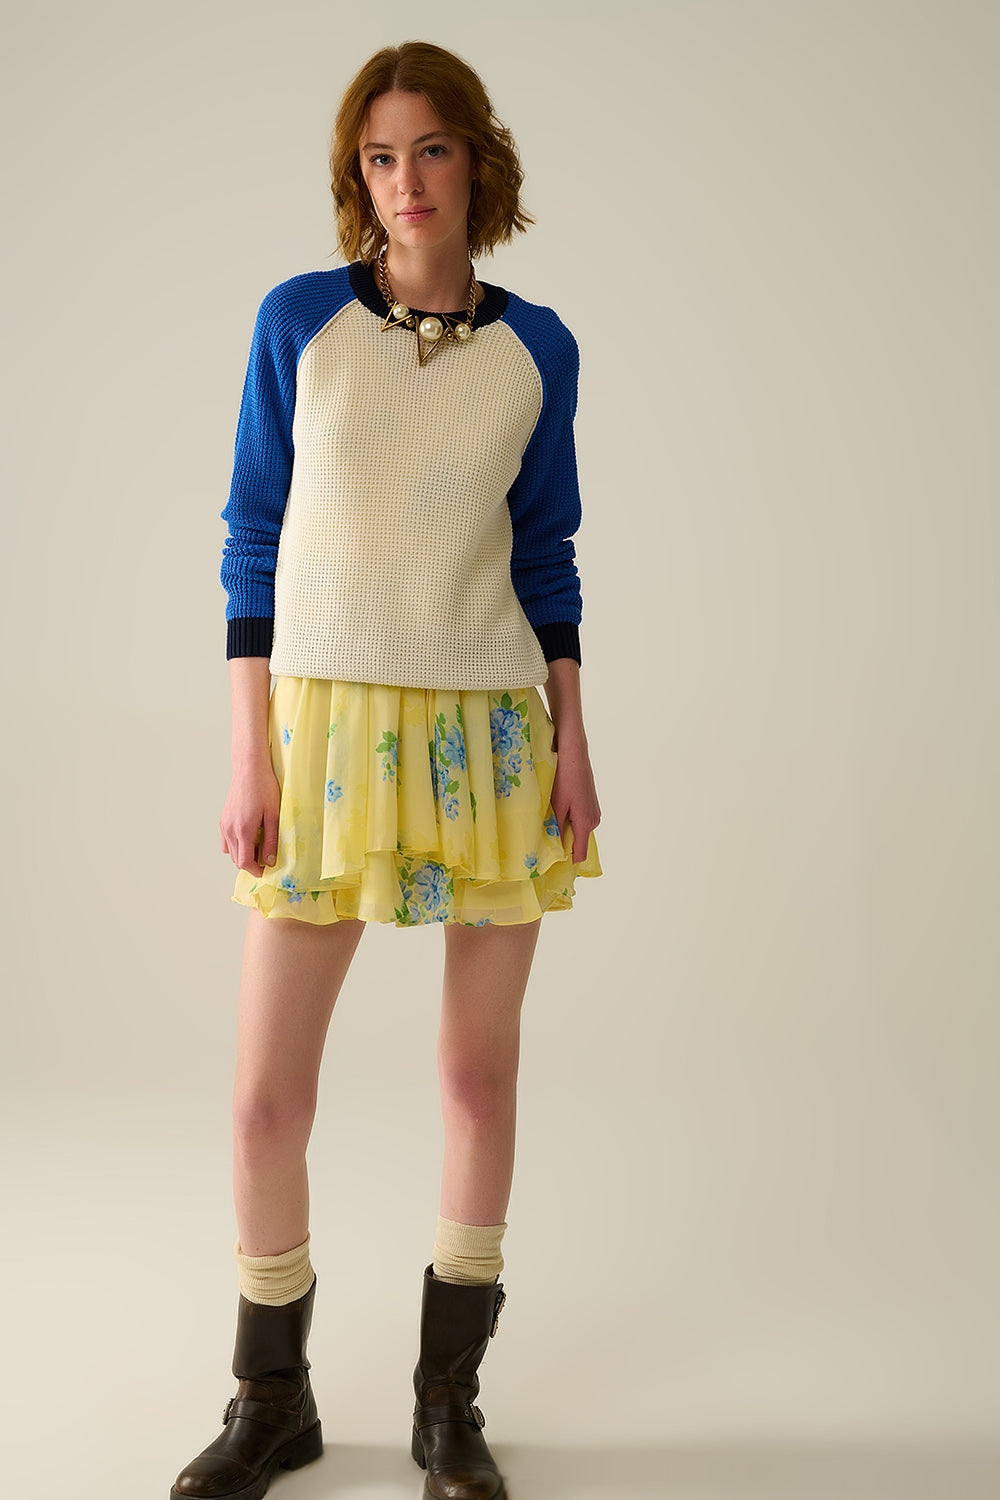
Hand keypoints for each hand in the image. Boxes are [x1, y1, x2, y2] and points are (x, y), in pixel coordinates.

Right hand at [219, 760, 280, 875]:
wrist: (249, 769)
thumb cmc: (264, 788)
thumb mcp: (274, 815)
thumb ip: (271, 840)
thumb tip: (269, 861)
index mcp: (243, 830)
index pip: (244, 862)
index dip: (256, 870)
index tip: (266, 870)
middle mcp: (230, 829)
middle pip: (236, 859)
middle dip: (251, 863)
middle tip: (266, 858)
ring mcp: (224, 825)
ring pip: (230, 852)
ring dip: (243, 854)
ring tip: (259, 846)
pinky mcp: (223, 820)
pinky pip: (226, 841)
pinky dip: (236, 845)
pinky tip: (249, 837)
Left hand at [550, 736, 600, 864]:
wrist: (574, 752)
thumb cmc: (565, 777)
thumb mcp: (557, 804)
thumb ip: (557, 827)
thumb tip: (555, 848)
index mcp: (586, 823)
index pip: (580, 853)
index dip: (569, 862)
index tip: (555, 868)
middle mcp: (593, 820)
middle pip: (578, 841)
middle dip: (564, 842)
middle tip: (545, 840)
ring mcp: (594, 811)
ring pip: (577, 828)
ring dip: (565, 828)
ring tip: (550, 821)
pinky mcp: (591, 802)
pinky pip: (579, 818)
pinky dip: (569, 818)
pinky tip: (558, 808)